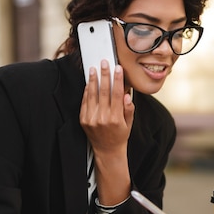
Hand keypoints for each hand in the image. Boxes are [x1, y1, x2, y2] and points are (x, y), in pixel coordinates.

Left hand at [80, 60, 134, 204]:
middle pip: (103, 91)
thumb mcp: (129, 123)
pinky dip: (87, 91)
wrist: (107, 150)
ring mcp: (92, 119)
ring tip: (94, 68)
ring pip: (92, 95)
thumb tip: (128, 96)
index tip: (118, 69)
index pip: (117, 94)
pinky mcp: (84, 120)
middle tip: (104, 63)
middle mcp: (103, 118)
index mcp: (116, 118)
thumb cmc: (120, 135)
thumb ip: (129, 109)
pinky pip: (85, 102)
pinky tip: (89, 82)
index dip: (117, 80)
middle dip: (104, 75)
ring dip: (93, 80)